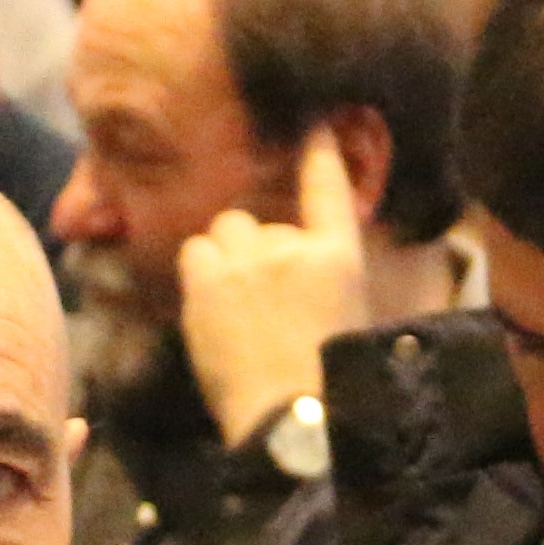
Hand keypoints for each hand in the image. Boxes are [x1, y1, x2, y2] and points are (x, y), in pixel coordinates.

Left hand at [176, 129, 373, 450]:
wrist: (290, 420)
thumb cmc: (329, 380)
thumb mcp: (348, 316)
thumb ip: (324, 276)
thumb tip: (304, 260)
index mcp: (338, 256)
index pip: (327, 186)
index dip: (320, 150)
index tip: (314, 124)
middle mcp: (290, 247)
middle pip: (259, 220)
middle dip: (257, 247)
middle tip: (263, 293)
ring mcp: (243, 263)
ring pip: (224, 232)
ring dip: (226, 256)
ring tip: (235, 299)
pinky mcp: (205, 285)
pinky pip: (195, 254)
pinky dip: (201, 273)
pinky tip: (211, 305)